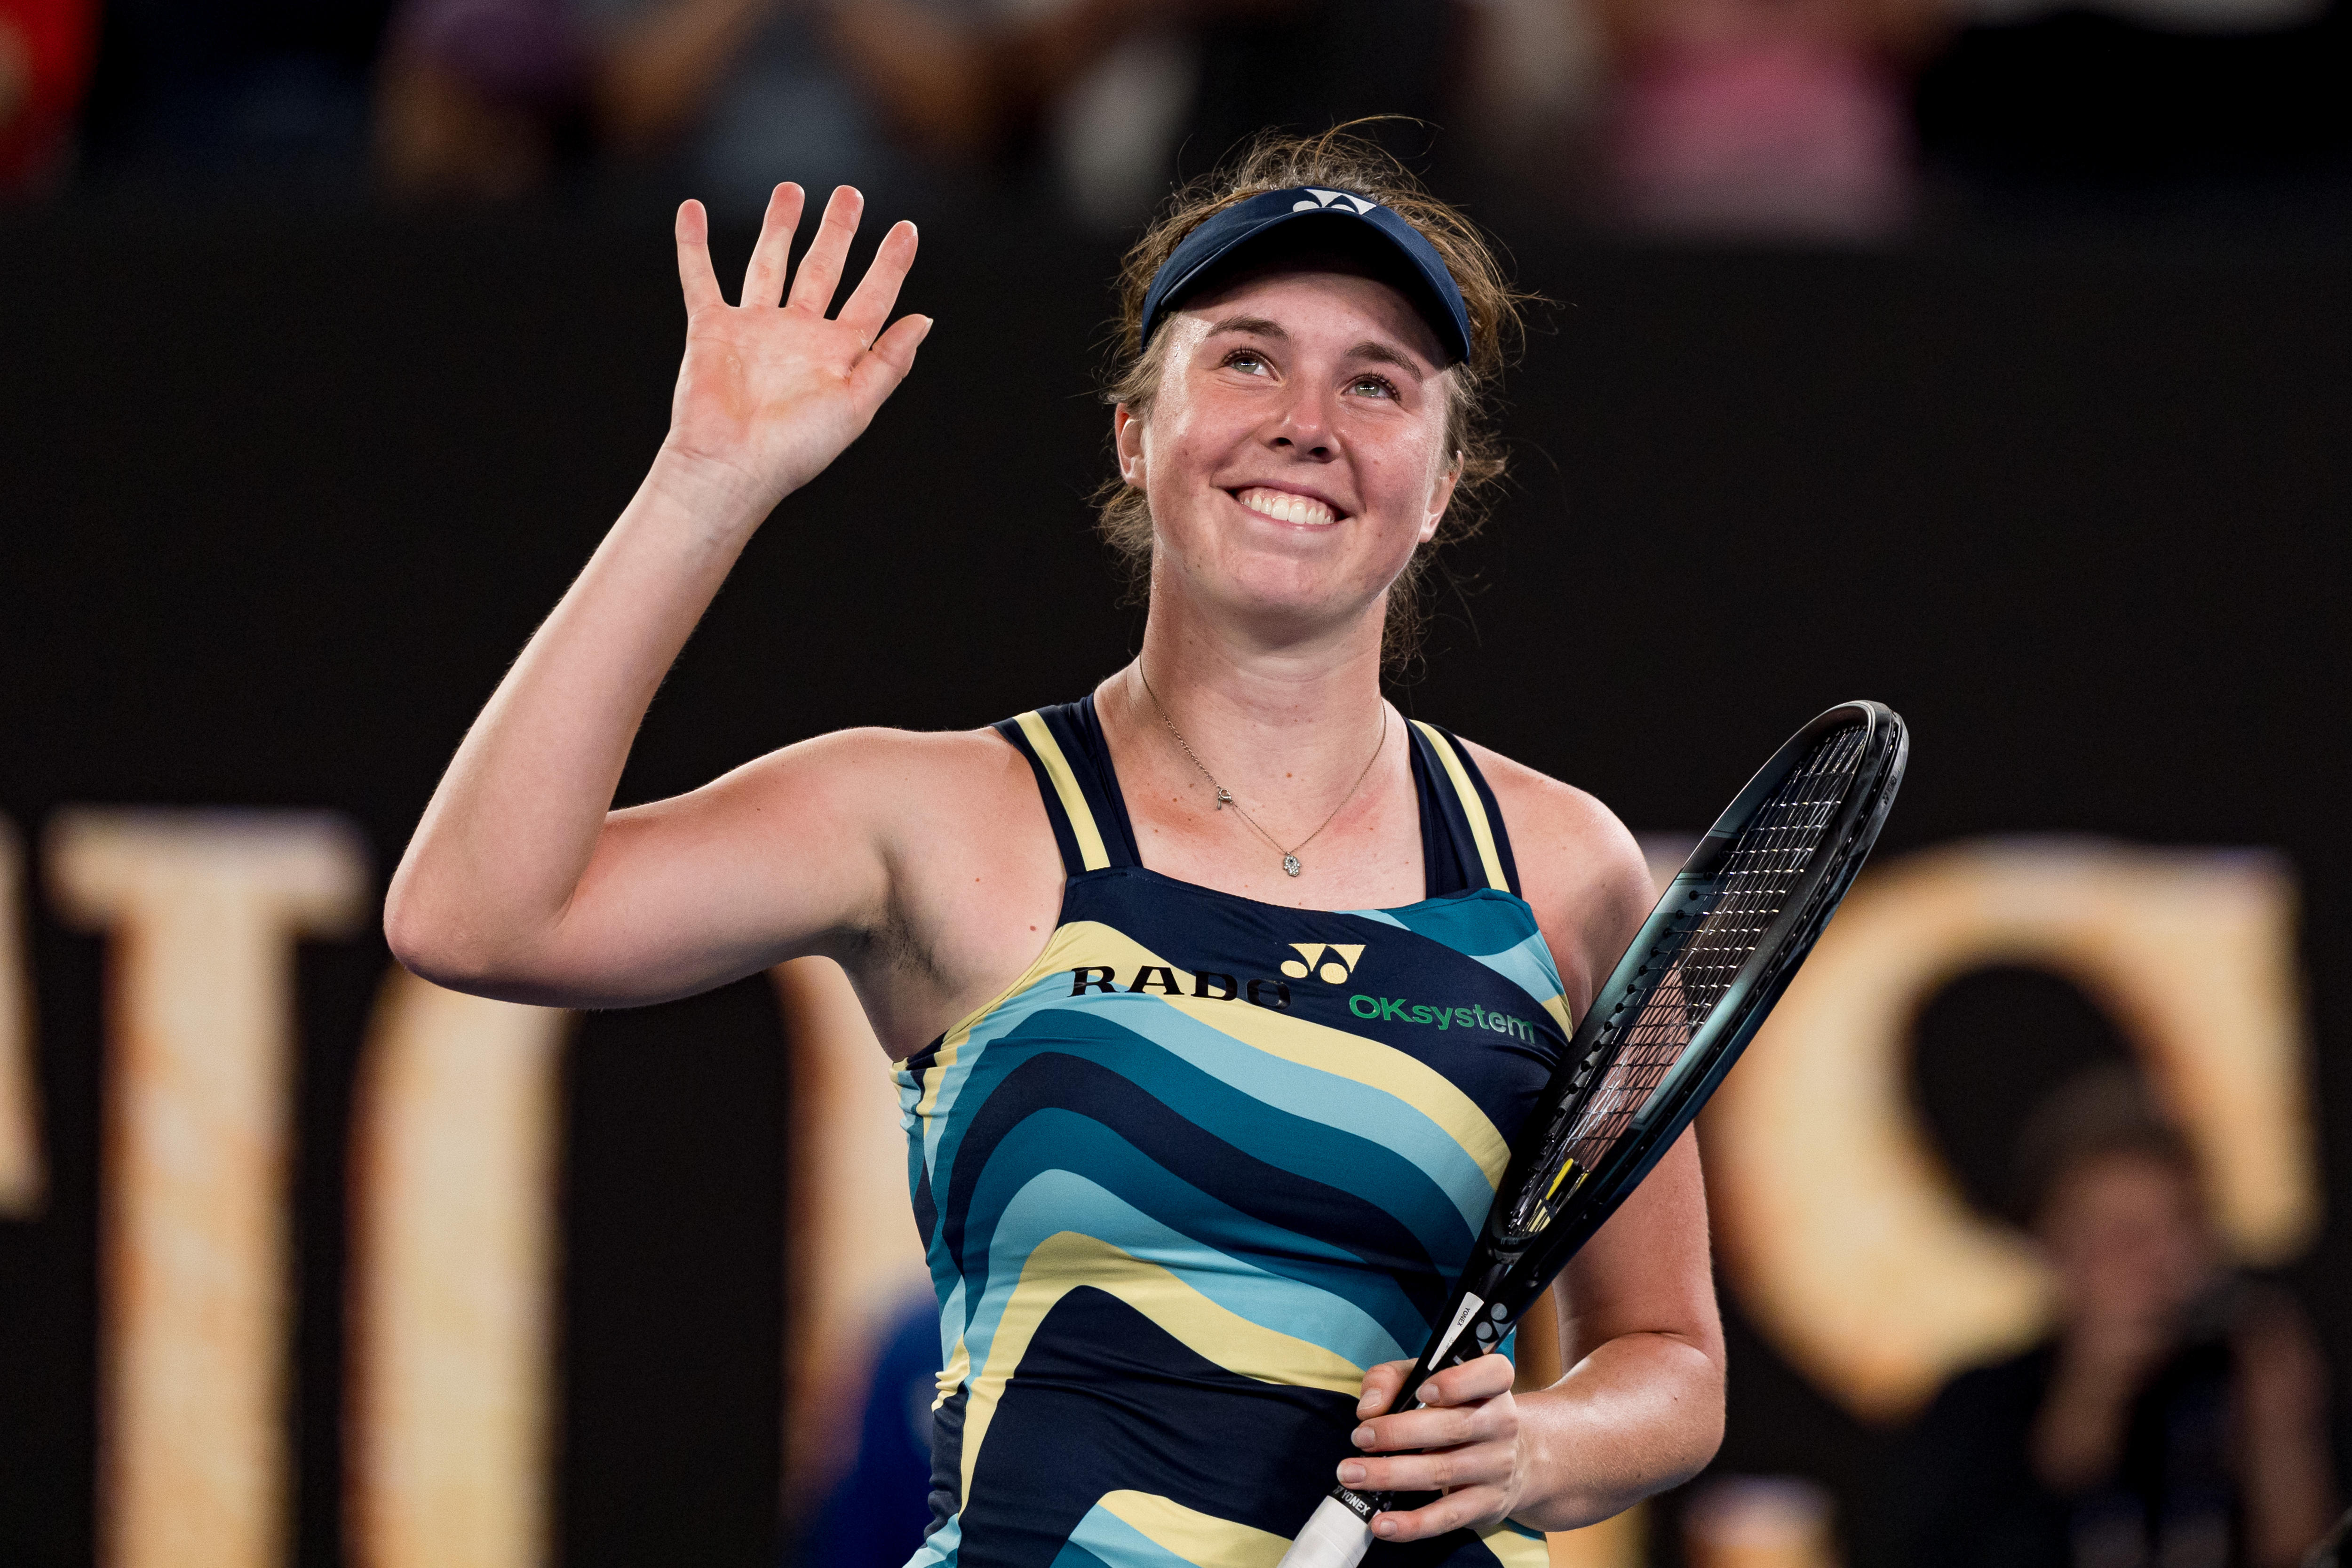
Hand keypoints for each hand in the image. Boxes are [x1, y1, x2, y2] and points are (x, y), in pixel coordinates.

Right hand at [659, 182, 930, 523]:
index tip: (907, 229)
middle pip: (822, 269)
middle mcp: (798, 334)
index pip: (872, 298)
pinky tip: (692, 210)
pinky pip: (701, 278)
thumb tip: (924, 320)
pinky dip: (694, 245)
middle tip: (850, 194)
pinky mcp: (712, 329)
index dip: (891, 264)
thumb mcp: (856, 406)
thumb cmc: (796, 448)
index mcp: (837, 353)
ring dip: (780, 227)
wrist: (731, 467)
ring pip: (769, 263)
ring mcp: (755, 328)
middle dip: (837, 232)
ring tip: (791, 190)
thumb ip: (889, 362)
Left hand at [1341, 1354, 1525, 1543]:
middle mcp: (1502, 1424)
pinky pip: (1446, 1517)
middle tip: (1359, 1438)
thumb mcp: (1425, 1380)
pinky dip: (1411, 1524)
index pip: (1492, 1375)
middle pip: (1451, 1427)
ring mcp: (1497, 1467)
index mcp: (1492, 1386)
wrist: (1512, 1459)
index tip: (1424, 1389)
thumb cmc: (1454, 1410)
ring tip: (1351, 1474)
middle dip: (1397, 1433)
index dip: (1459, 1382)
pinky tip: (1380, 1524)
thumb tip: (1369, 1409)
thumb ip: (1391, 1380)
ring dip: (1390, 1475)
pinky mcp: (1487, 1505)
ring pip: (1441, 1472)